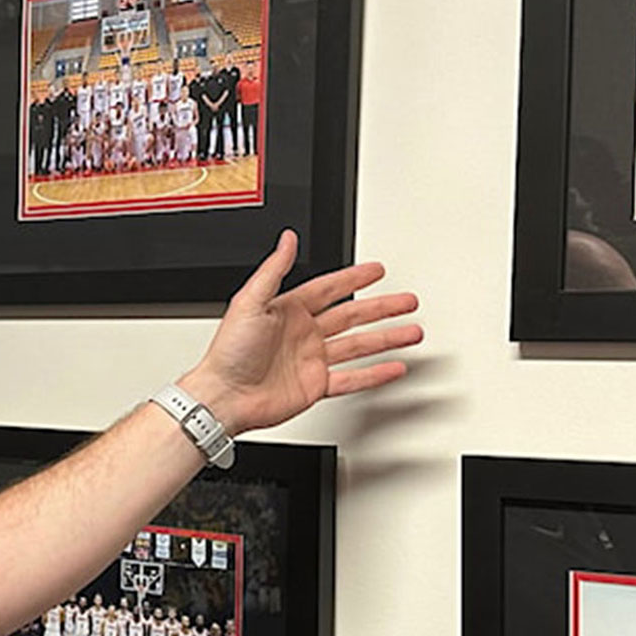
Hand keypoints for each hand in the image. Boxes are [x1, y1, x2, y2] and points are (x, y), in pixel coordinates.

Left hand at [181, 230, 421, 434]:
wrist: (223, 396)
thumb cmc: (228, 352)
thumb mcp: (249, 302)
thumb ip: (273, 270)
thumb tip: (287, 239)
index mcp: (288, 310)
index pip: (329, 288)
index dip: (354, 277)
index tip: (377, 269)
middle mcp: (302, 334)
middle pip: (352, 315)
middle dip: (382, 307)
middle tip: (407, 300)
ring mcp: (310, 361)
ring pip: (358, 345)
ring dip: (386, 337)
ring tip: (412, 331)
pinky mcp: (314, 386)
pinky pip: (352, 378)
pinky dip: (374, 374)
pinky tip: (394, 366)